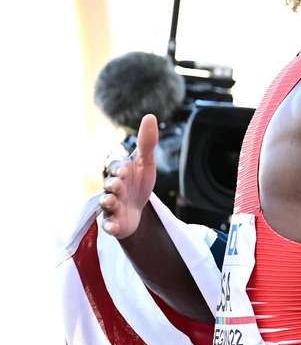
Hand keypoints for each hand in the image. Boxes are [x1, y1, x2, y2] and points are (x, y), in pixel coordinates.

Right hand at [99, 114, 158, 237]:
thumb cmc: (138, 182)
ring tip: (111, 201)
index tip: (124, 167)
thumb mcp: (147, 163)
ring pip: (106, 203)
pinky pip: (108, 224)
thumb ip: (147, 143)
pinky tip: (113, 228)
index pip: (116, 166)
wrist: (137, 208)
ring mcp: (112, 205)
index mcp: (120, 171)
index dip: (118, 167)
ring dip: (108, 202)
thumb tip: (150, 116)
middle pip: (110, 184)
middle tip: (118, 184)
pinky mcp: (113, 222)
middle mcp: (113, 187)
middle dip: (113, 184)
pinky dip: (110, 226)